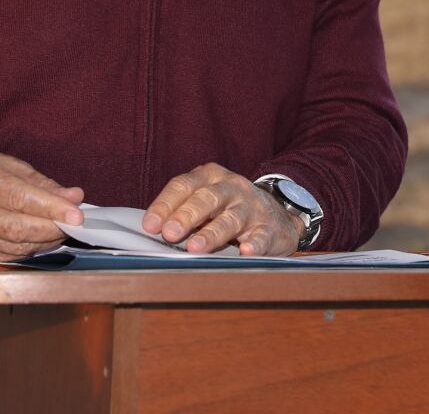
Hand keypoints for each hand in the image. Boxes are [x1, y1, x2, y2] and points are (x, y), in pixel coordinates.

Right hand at [0, 147, 83, 262]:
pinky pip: (6, 255)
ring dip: (44, 241)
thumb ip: (39, 181)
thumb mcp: (2, 162)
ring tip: (61, 228)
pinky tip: (40, 238)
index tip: (76, 213)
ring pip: (13, 246)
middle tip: (75, 224)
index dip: (49, 207)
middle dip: (51, 228)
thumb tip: (72, 197)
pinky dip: (29, 249)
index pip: (17, 197)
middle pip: (15, 228)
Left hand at [142, 163, 301, 255]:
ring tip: (195, 248)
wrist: (278, 216)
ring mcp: (253, 207)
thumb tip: (151, 229)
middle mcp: (232, 188)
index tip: (150, 225)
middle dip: (186, 216)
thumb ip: (181, 209)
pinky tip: (245, 252)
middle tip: (169, 233)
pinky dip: (254, 244)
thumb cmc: (230, 208)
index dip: (165, 204)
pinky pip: (262, 236)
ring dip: (212, 233)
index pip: (184, 185)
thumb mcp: (206, 199)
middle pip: (207, 198)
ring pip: (231, 218)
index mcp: (211, 176)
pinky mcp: (270, 228)